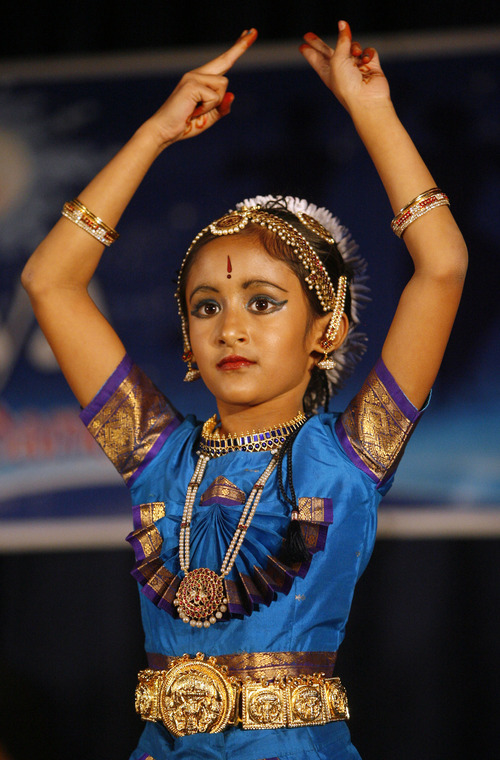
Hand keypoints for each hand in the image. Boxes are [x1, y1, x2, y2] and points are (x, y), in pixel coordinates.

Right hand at [146, 29, 257, 146]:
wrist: (165, 131)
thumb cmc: (186, 124)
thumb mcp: (210, 117)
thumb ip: (222, 107)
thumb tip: (232, 94)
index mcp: (202, 79)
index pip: (223, 61)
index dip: (237, 48)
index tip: (249, 32)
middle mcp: (197, 74)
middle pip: (225, 59)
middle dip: (241, 45)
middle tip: (253, 30)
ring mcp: (193, 77)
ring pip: (223, 85)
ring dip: (216, 103)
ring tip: (198, 111)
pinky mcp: (192, 84)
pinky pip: (215, 96)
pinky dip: (208, 108)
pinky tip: (194, 112)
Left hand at [299, 21, 389, 112]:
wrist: (367, 99)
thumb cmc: (347, 84)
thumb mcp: (338, 59)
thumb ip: (341, 40)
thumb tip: (343, 23)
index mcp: (327, 72)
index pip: (316, 58)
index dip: (309, 51)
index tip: (301, 46)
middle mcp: (340, 69)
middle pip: (327, 52)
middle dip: (319, 44)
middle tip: (309, 35)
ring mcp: (355, 67)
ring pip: (353, 47)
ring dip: (354, 47)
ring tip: (355, 55)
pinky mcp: (370, 66)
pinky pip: (368, 52)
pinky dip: (368, 54)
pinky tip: (366, 61)